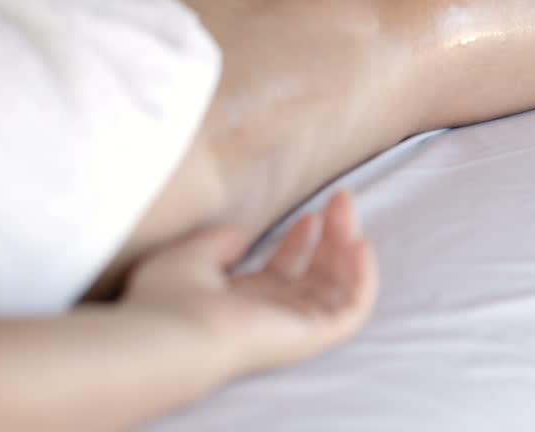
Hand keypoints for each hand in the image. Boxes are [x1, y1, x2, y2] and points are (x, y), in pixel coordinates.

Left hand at [123, 190, 376, 375]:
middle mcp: (270, 315)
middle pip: (315, 276)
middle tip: (340, 199)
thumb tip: (239, 234)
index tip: (308, 214)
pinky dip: (363, 280)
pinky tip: (361, 244)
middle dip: (331, 236)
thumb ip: (216, 243)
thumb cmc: (170, 299)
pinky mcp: (311, 335)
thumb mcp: (188, 256)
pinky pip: (350, 311)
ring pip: (337, 289)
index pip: (283, 272)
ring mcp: (292, 326)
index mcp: (241, 301)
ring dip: (349, 248)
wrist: (175, 332)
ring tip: (347, 210)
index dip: (299, 242)